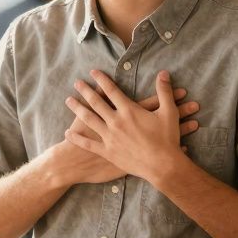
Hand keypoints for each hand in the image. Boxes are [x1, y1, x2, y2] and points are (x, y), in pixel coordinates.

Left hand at [65, 70, 191, 183]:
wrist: (163, 166)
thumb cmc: (167, 139)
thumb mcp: (169, 112)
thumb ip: (164, 91)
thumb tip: (163, 73)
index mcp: (129, 110)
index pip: (111, 90)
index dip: (101, 80)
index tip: (93, 72)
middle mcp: (116, 121)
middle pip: (96, 102)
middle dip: (85, 91)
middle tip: (77, 83)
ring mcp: (110, 137)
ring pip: (89, 120)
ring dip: (77, 108)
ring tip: (68, 100)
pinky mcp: (107, 152)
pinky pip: (88, 144)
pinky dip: (77, 138)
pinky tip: (68, 132)